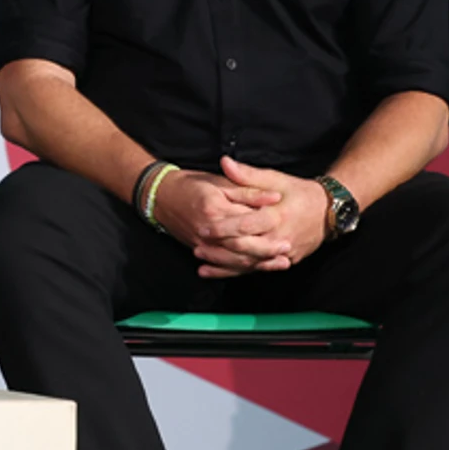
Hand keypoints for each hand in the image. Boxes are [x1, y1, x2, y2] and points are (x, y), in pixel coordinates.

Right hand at [148, 166, 279, 258]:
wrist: (160, 196)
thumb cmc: (190, 184)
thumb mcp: (219, 181)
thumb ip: (247, 189)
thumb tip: (274, 197)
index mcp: (215, 209)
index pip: (247, 221)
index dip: (268, 225)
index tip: (287, 225)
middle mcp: (208, 230)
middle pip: (243, 246)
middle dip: (268, 249)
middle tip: (288, 248)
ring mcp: (203, 243)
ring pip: (235, 259)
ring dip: (260, 262)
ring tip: (281, 261)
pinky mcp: (200, 249)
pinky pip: (222, 264)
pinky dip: (241, 269)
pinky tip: (256, 268)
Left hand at [191, 157, 331, 276]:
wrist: (329, 211)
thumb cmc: (299, 192)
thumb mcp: (275, 179)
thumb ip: (248, 175)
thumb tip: (224, 162)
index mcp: (277, 216)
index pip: (246, 226)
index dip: (224, 228)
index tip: (203, 228)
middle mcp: (281, 238)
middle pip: (246, 249)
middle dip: (221, 250)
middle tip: (197, 247)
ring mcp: (284, 253)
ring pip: (251, 264)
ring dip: (225, 265)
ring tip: (202, 264)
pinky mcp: (285, 261)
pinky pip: (258, 269)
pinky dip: (237, 272)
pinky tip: (218, 273)